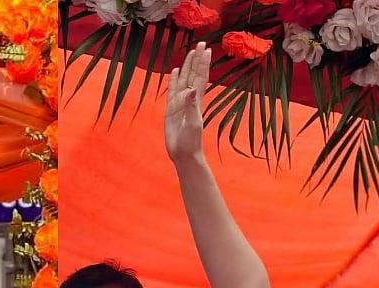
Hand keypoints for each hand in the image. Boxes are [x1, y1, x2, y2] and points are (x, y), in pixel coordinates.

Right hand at [164, 42, 210, 163]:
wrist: (183, 153)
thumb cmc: (190, 141)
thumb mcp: (192, 124)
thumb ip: (191, 106)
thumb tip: (192, 89)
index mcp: (196, 100)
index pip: (201, 77)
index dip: (203, 63)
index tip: (206, 49)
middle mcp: (189, 99)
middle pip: (193, 74)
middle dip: (197, 59)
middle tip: (201, 43)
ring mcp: (180, 103)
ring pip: (184, 79)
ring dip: (187, 66)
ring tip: (190, 52)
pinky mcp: (171, 109)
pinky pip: (172, 90)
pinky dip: (173, 80)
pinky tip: (174, 71)